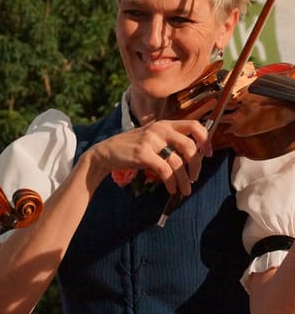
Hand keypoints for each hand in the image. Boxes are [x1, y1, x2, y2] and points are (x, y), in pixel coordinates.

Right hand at [90, 119, 211, 194]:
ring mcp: (150, 141)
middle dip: (196, 165)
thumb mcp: (151, 138)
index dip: (206, 139)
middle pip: (190, 145)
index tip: (208, 154)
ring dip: (184, 179)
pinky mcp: (142, 154)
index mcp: (164, 124)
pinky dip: (172, 182)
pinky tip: (172, 189)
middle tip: (195, 177)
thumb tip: (194, 157)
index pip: (194, 125)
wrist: (105, 152)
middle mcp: (159, 129)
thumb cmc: (131, 148)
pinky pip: (165, 170)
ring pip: (178, 161)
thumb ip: (170, 142)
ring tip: (185, 189)